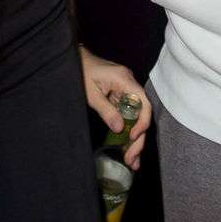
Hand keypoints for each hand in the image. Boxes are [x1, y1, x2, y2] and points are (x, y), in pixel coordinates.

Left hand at [79, 45, 150, 170]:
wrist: (76, 60)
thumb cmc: (82, 72)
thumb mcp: (91, 93)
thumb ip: (106, 110)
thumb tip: (119, 129)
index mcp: (125, 80)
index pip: (144, 102)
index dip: (142, 122)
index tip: (133, 137)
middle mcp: (129, 85)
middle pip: (141, 115)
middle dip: (138, 139)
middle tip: (132, 160)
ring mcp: (125, 91)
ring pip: (136, 118)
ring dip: (134, 140)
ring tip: (131, 161)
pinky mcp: (120, 97)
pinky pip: (128, 116)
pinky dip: (127, 132)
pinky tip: (125, 148)